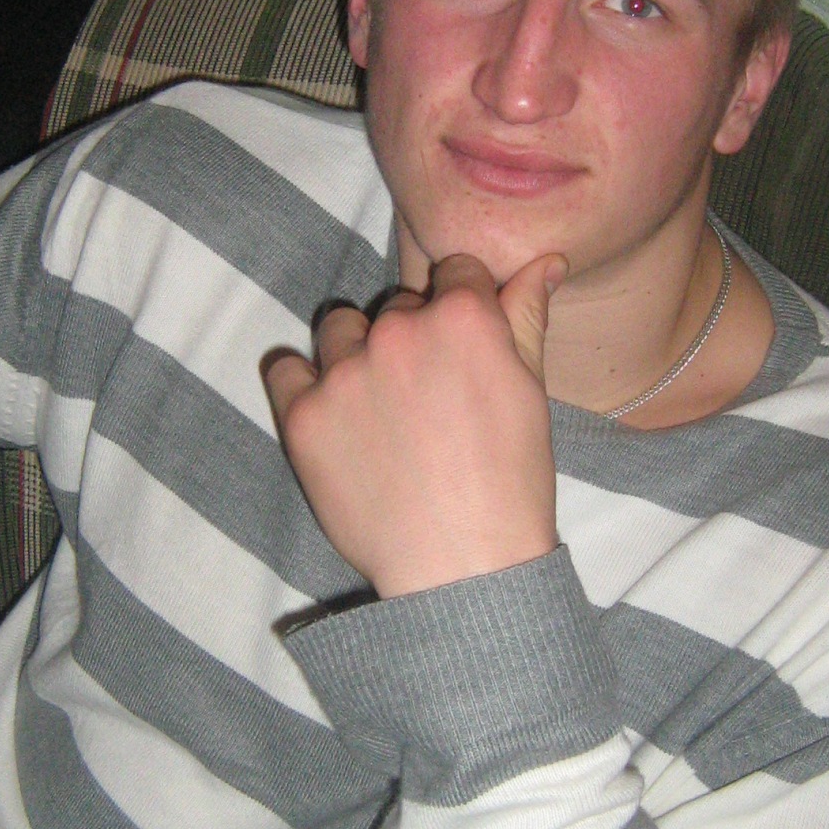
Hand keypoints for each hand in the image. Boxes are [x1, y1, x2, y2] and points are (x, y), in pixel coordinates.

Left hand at [263, 252, 565, 597]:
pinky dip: (303, 384)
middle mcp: (400, 331)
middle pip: (399, 304)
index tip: (462, 346)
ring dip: (356, 353)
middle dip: (413, 337)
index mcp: (463, 317)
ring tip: (379, 407)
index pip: (454, 271)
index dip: (462, 305)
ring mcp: (345, 372)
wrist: (462, 567)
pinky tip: (331, 415)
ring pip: (340, 328)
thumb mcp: (529, 393)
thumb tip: (544, 261)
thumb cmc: (509, 484)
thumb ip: (525, 318)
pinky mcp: (304, 415)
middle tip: (427, 396)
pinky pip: (285, 369)